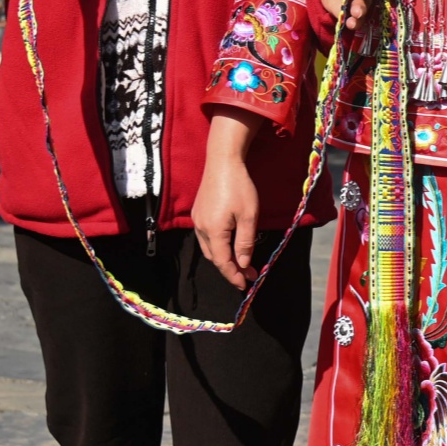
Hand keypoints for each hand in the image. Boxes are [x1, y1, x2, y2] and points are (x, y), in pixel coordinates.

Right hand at [193, 111, 265, 288]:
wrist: (222, 160)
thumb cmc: (239, 186)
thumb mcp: (249, 216)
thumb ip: (245, 242)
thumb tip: (243, 264)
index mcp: (214, 231)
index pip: (223, 262)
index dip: (234, 276)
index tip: (246, 285)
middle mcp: (201, 228)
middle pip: (214, 257)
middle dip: (231, 268)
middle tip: (249, 274)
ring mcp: (197, 220)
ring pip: (209, 248)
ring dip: (224, 258)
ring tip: (241, 262)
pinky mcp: (198, 213)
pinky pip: (207, 237)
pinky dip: (218, 246)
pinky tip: (230, 244)